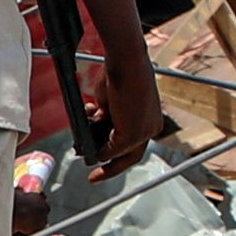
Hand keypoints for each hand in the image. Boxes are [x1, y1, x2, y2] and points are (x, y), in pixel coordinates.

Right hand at [87, 43, 166, 179]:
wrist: (125, 61)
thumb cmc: (120, 71)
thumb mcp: (111, 99)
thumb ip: (107, 116)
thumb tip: (96, 124)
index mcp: (150, 117)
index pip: (134, 142)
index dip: (117, 152)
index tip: (101, 155)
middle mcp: (152, 127)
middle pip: (132, 155)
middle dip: (112, 167)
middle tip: (94, 175)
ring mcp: (144, 132)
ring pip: (121, 154)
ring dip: (101, 155)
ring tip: (84, 152)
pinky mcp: (133, 135)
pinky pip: (113, 150)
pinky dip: (99, 151)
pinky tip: (89, 148)